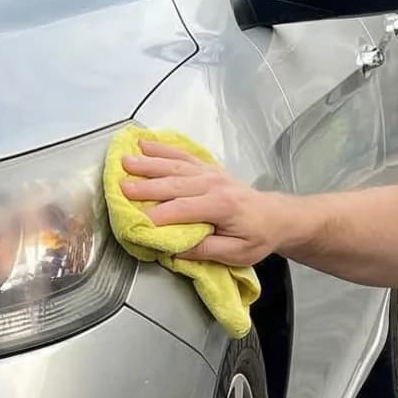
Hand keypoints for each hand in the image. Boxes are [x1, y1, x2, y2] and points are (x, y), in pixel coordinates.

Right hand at [117, 140, 285, 266]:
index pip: (183, 210)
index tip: (137, 222)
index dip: (159, 217)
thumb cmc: (257, 237)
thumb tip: (174, 250)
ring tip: (125, 161)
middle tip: (120, 186)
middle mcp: (213, 184)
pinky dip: (162, 148)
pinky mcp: (207, 168)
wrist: (276, 216)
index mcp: (221, 206)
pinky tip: (145, 143)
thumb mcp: (237, 253)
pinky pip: (181, 155)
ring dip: (148, 163)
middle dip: (145, 186)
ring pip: (174, 166)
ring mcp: (209, 173)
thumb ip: (206, 250)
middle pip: (173, 184)